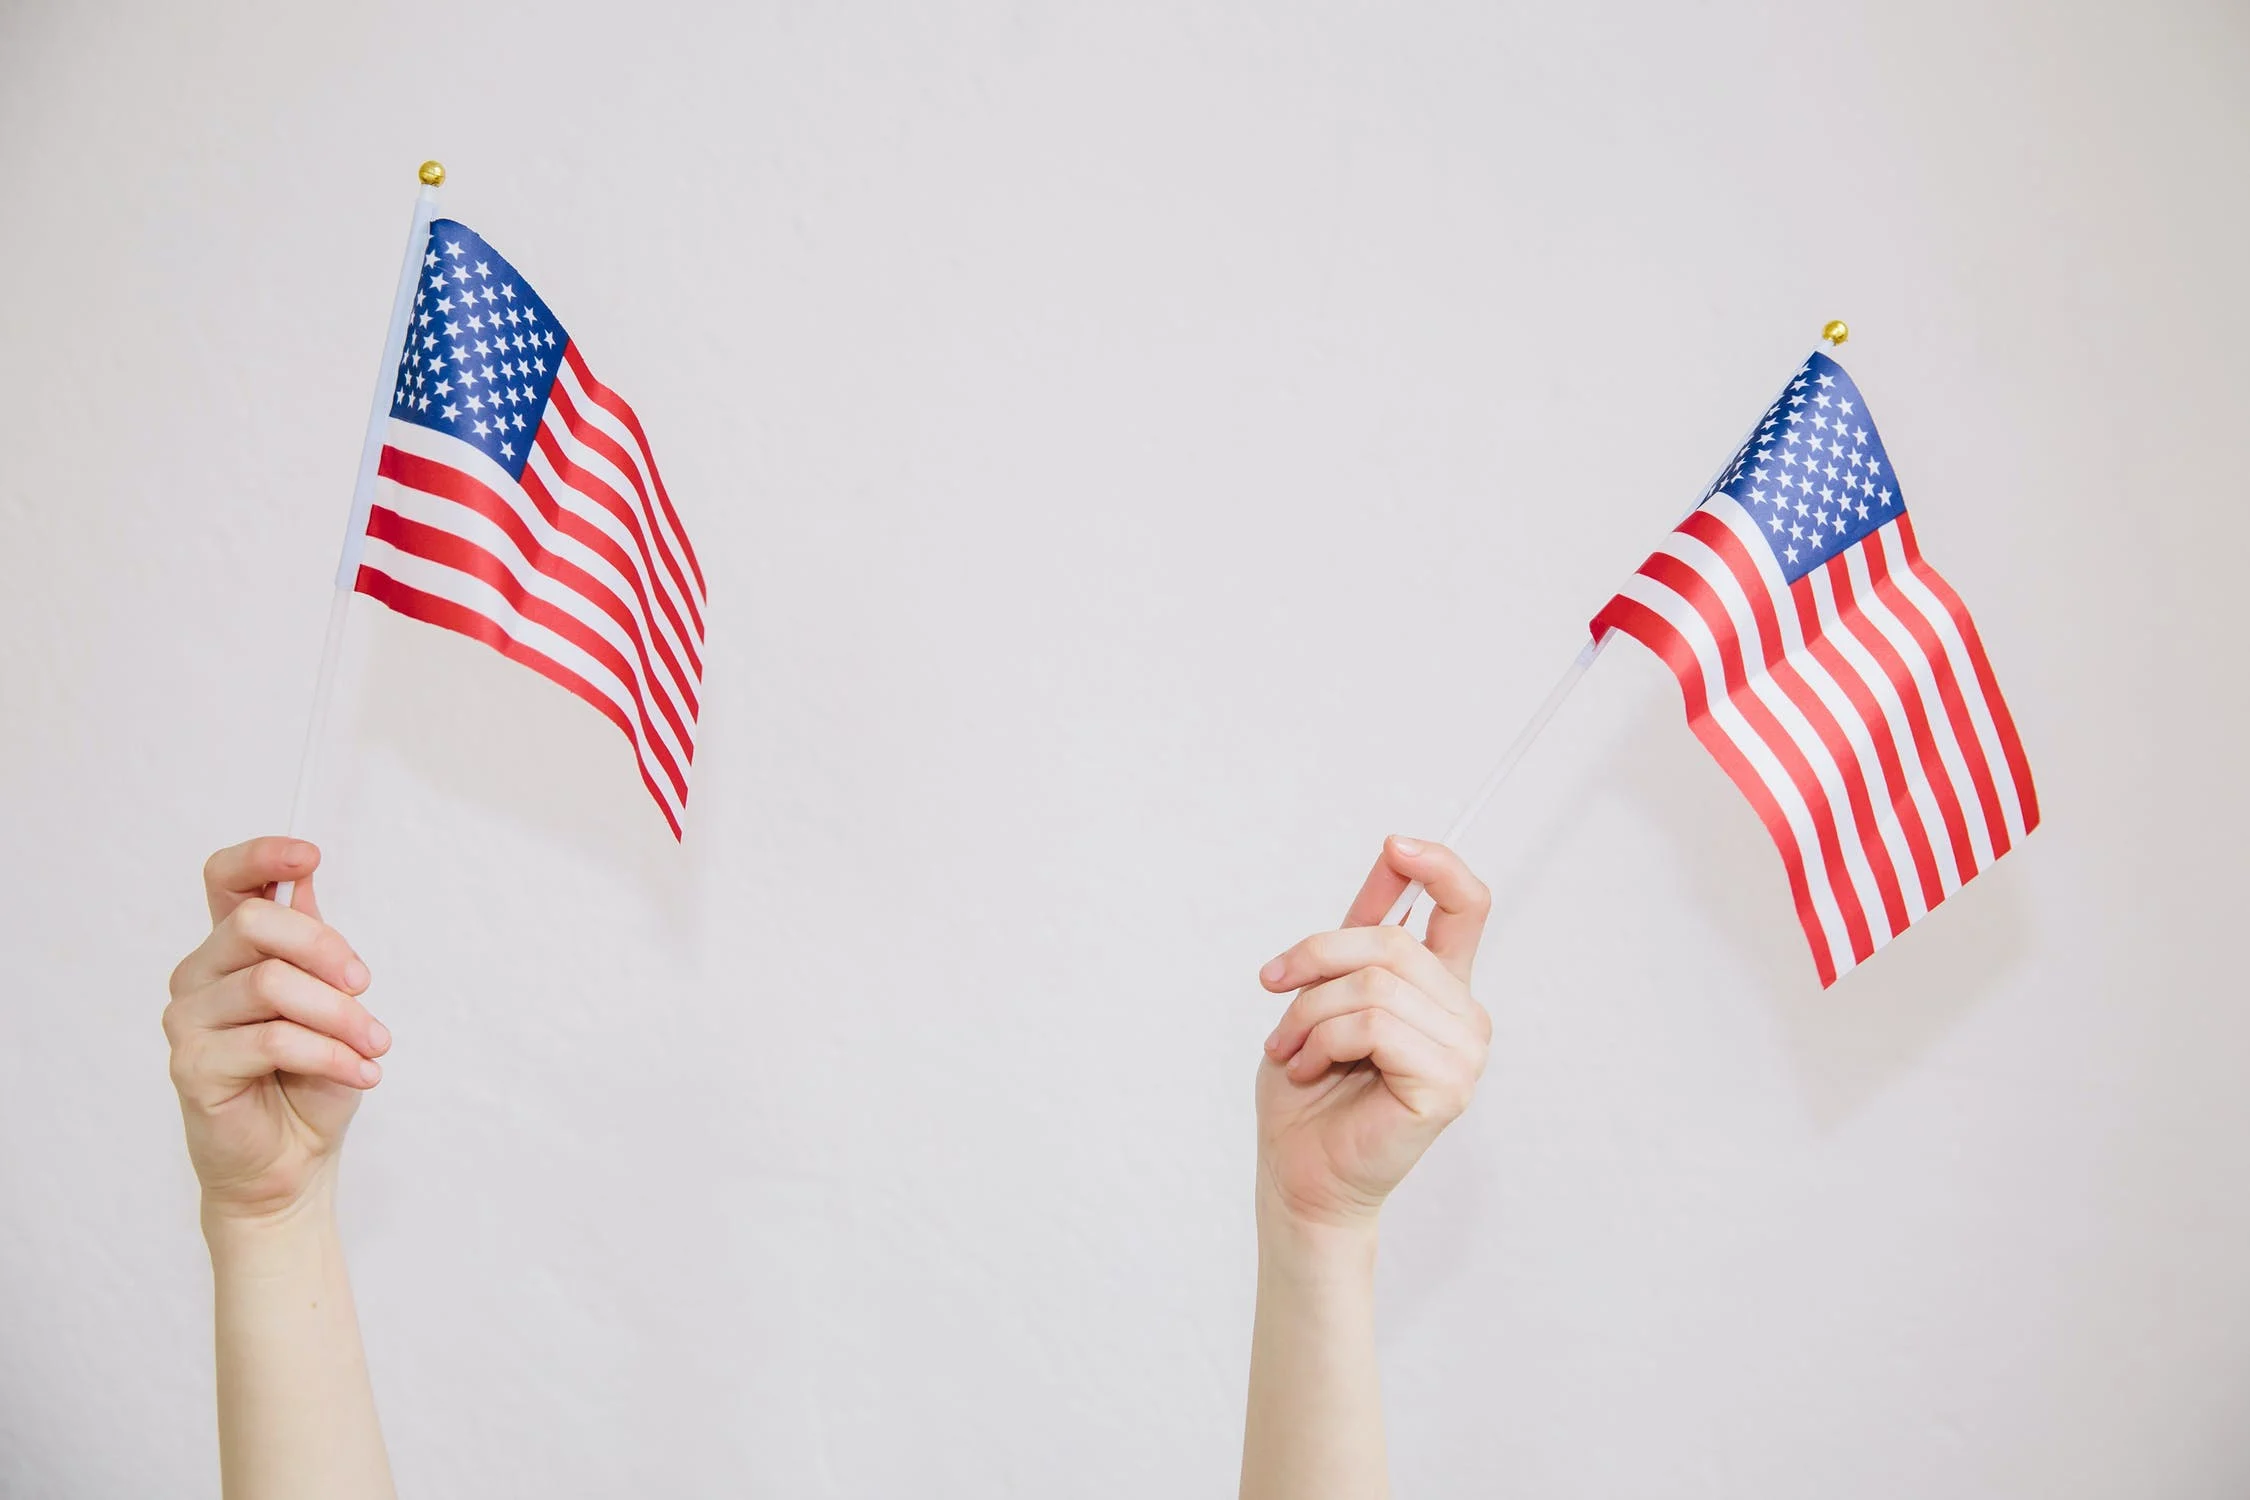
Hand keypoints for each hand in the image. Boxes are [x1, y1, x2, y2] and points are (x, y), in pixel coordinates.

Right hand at [165, 838, 389, 1224]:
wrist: (295, 1160)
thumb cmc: (311, 1078)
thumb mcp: (329, 1002)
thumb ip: (311, 946)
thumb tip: (304, 881)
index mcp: (231, 951)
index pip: (224, 881)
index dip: (261, 857)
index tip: (310, 856)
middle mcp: (199, 977)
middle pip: (253, 924)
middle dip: (325, 948)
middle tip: (366, 986)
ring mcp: (188, 1020)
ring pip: (271, 984)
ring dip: (341, 1015)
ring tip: (374, 1046)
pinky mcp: (193, 1065)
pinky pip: (272, 1039)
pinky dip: (331, 1053)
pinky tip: (362, 1073)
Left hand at [1253, 836, 1491, 1232]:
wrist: (1298, 1171)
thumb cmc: (1308, 1089)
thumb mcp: (1324, 989)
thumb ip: (1361, 928)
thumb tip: (1391, 853)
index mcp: (1439, 987)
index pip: (1466, 907)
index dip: (1439, 866)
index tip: (1394, 845)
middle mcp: (1463, 1015)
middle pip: (1392, 941)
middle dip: (1316, 958)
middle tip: (1273, 989)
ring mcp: (1463, 1052)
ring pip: (1376, 984)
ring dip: (1309, 1010)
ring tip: (1288, 1045)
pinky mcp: (1447, 1085)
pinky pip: (1374, 1025)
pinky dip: (1323, 1039)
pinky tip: (1309, 1066)